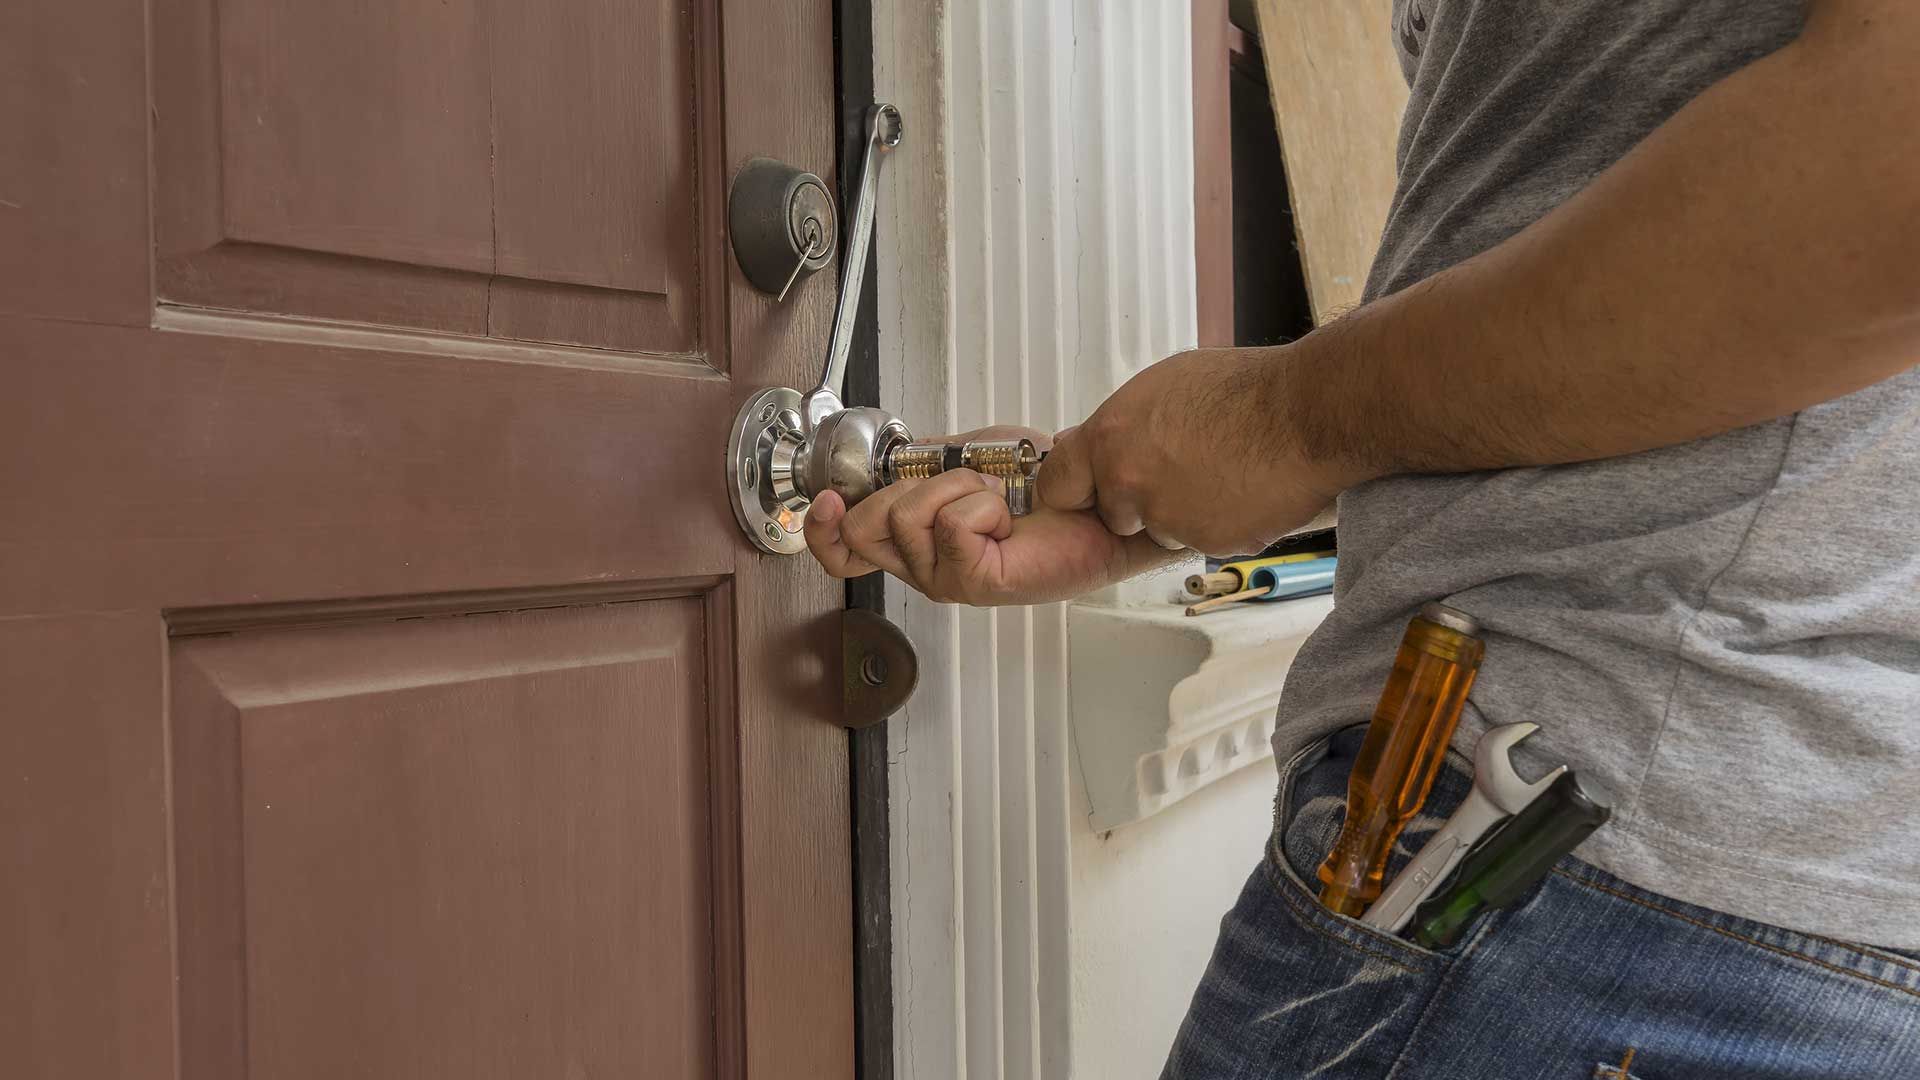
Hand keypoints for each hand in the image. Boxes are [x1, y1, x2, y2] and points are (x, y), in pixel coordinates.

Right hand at [803, 426, 1177, 604]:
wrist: (1094, 503)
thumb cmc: (1044, 487)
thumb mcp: (969, 458)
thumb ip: (926, 462)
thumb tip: (897, 456)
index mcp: (916, 541)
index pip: (842, 550)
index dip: (821, 529)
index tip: (827, 499)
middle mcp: (924, 566)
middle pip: (864, 527)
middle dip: (908, 489)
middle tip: (962, 488)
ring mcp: (947, 579)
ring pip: (907, 518)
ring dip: (956, 489)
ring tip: (995, 501)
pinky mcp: (974, 583)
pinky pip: (951, 525)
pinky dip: (981, 506)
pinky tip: (1007, 519)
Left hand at [1038, 348, 1352, 555]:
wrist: (1306, 414)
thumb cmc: (1244, 390)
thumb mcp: (1162, 385)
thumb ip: (1119, 424)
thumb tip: (1089, 439)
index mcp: (1110, 439)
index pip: (1057, 485)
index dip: (1077, 487)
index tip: (1088, 487)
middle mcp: (1129, 483)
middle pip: (1112, 514)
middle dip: (1137, 501)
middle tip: (1182, 467)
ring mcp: (1167, 518)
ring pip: (1160, 529)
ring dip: (1182, 513)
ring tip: (1219, 472)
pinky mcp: (1205, 542)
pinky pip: (1201, 539)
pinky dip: (1218, 523)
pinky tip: (1241, 490)